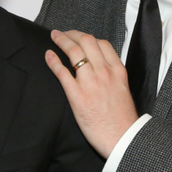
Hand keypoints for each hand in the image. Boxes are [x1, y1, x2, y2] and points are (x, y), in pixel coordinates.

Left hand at [45, 29, 137, 158]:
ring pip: (74, 52)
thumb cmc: (123, 119)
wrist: (123, 138)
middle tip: (64, 33)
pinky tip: (48, 55)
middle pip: (86, 42)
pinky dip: (53, 61)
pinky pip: (62, 72)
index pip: (102, 44)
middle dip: (72, 33)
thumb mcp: (124, 90)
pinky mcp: (77, 95)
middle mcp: (104, 72)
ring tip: (54, 37)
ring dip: (61, 40)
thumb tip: (102, 70)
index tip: (80, 37)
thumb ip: (113, 77)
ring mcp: (90, 82)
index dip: (88, 37)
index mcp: (117, 71)